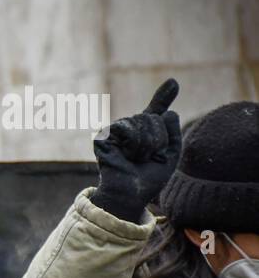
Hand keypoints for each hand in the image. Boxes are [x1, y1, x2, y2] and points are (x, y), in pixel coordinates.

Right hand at [92, 79, 182, 220]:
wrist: (131, 194)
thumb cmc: (149, 179)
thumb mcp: (171, 155)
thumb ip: (174, 132)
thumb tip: (170, 111)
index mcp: (146, 134)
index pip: (156, 112)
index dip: (163, 96)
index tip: (173, 83)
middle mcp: (130, 129)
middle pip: (154, 117)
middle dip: (158, 138)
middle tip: (147, 158)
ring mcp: (116, 131)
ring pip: (143, 120)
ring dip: (147, 143)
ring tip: (136, 159)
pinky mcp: (104, 134)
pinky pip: (127, 127)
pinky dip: (133, 143)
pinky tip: (126, 154)